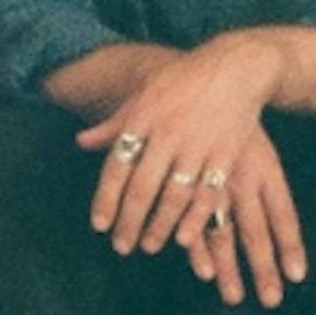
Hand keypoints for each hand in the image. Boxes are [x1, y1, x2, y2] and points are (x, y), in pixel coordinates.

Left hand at [75, 37, 307, 303]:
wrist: (235, 68)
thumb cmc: (183, 82)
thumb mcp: (144, 96)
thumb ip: (114, 123)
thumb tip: (80, 142)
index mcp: (143, 119)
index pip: (117, 166)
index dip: (106, 199)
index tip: (99, 226)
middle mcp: (167, 134)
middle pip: (142, 188)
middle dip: (129, 222)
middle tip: (121, 246)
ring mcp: (198, 146)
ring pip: (174, 197)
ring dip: (159, 226)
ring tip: (148, 246)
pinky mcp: (225, 155)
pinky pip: (207, 194)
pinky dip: (194, 219)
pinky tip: (183, 238)